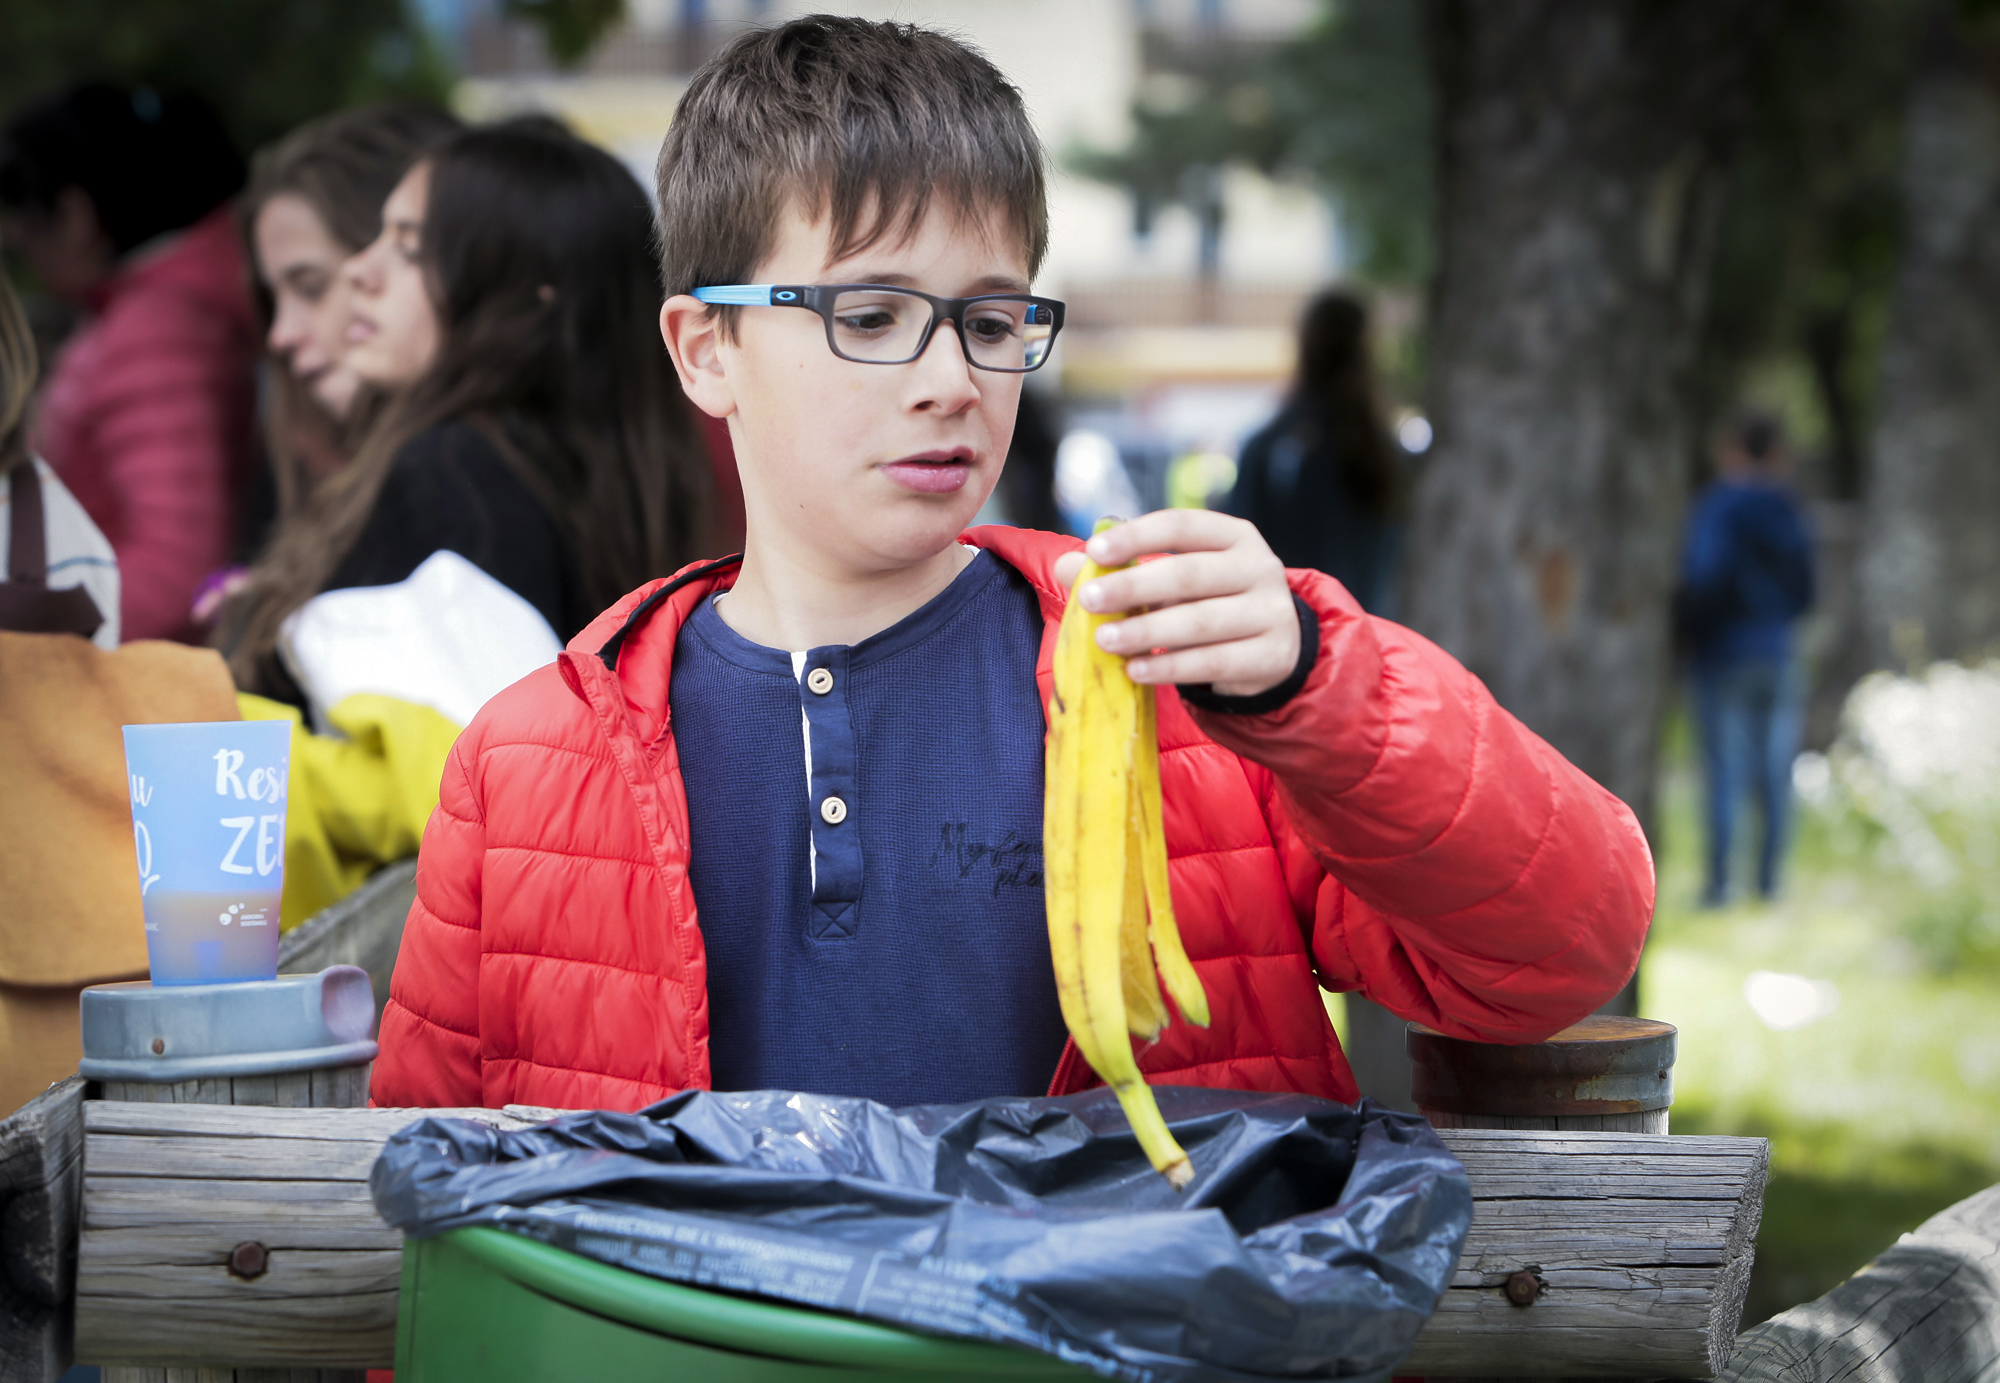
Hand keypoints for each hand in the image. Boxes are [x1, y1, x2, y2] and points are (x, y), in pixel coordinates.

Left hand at [1051, 509, 1299, 696]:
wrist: (1273, 650)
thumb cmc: (1211, 604)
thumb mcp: (1172, 583)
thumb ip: (1125, 571)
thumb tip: (1068, 566)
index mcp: (1233, 536)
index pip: (1182, 525)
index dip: (1138, 536)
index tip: (1095, 551)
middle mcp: (1258, 567)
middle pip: (1190, 574)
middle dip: (1135, 586)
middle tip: (1090, 599)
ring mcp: (1270, 613)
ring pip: (1201, 621)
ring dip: (1147, 631)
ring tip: (1105, 639)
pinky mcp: (1270, 656)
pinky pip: (1213, 662)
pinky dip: (1170, 667)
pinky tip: (1135, 669)